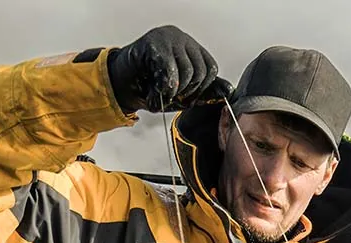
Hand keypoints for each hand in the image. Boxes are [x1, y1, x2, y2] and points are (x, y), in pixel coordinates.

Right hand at [107, 25, 231, 113]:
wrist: (121, 84)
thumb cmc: (152, 87)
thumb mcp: (184, 93)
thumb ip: (206, 92)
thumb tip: (228, 91)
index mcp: (191, 48)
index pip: (210, 68)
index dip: (202, 88)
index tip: (188, 97)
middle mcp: (181, 39)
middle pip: (201, 71)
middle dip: (189, 92)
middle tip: (173, 96)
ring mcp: (167, 38)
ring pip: (187, 72)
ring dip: (176, 91)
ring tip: (163, 93)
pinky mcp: (153, 42)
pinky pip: (169, 70)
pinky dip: (165, 87)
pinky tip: (157, 90)